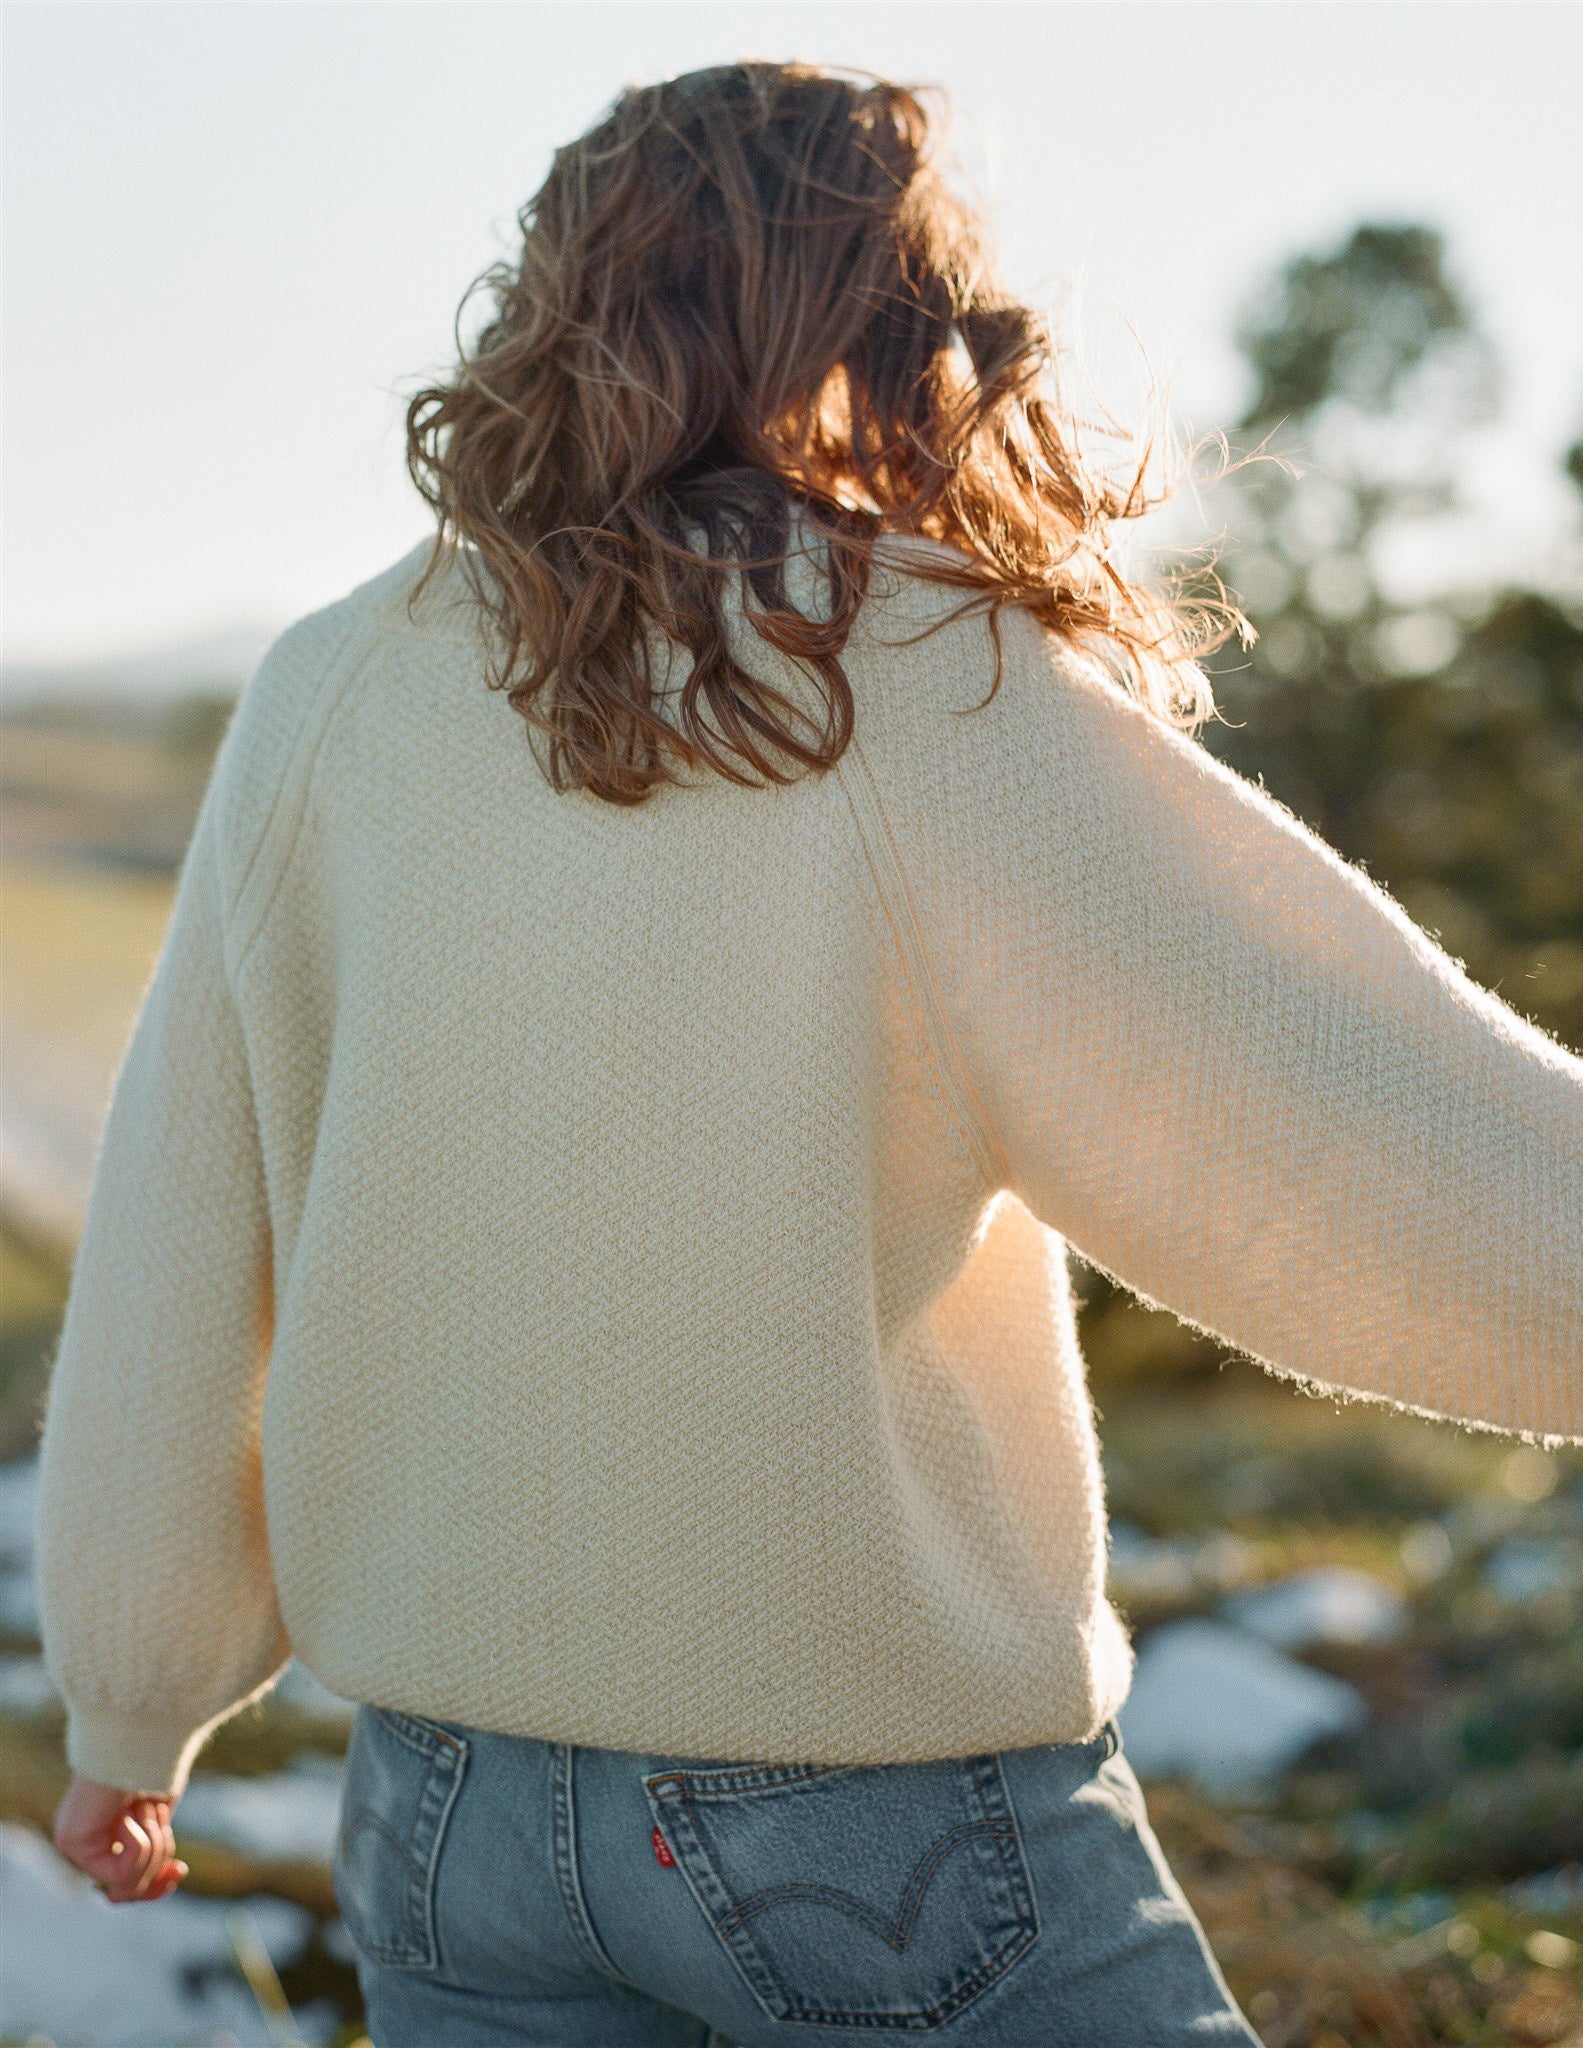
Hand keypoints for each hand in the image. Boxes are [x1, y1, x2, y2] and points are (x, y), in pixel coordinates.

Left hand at [53, 1774, 188, 1902]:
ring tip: (149, 1810)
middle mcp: (86, 1841)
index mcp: (107, 1834)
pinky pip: (120, 1871)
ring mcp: (75, 1843)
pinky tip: (130, 1812)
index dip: (155, 1887)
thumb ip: (158, 1847)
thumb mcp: (165, 1815)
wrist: (146, 1732)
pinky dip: (140, 1840)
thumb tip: (174, 1875)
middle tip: (179, 1868)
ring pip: (128, 1883)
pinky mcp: (72, 1842)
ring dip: (155, 1846)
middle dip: (156, 1876)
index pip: (125, 1884)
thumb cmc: (159, 1761)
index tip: (182, 1869)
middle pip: (125, 1892)